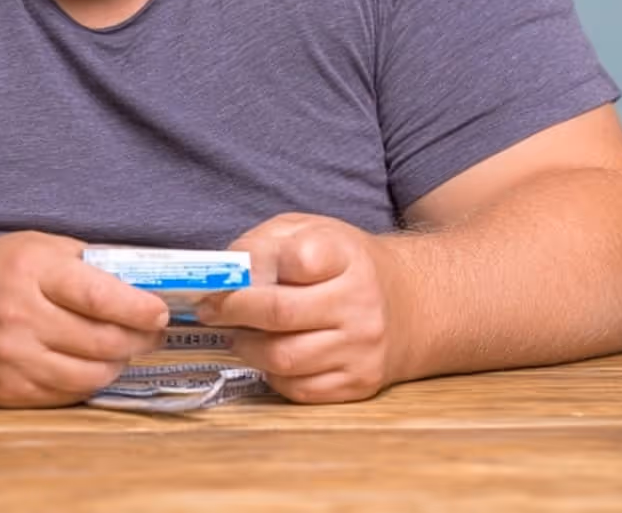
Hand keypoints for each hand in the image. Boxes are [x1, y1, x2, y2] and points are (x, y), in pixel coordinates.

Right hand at [0, 231, 169, 407]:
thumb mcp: (34, 247)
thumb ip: (84, 263)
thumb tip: (141, 283)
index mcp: (29, 272)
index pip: (100, 296)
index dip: (139, 308)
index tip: (160, 312)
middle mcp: (19, 318)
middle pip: (102, 340)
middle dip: (139, 339)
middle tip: (152, 332)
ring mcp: (12, 360)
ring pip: (91, 375)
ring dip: (118, 363)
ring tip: (125, 348)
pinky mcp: (8, 392)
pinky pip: (67, 395)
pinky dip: (89, 381)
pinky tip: (93, 364)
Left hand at [195, 213, 406, 403]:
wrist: (411, 304)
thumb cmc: (346, 264)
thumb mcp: (311, 232)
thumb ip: (265, 243)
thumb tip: (224, 272)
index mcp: (348, 257)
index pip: (298, 260)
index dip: (253, 267)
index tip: (223, 276)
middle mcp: (361, 304)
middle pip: (280, 313)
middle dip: (232, 311)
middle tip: (210, 309)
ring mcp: (363, 348)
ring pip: (283, 358)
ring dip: (247, 347)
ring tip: (239, 334)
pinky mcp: (360, 383)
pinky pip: (299, 389)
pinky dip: (272, 375)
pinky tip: (270, 355)